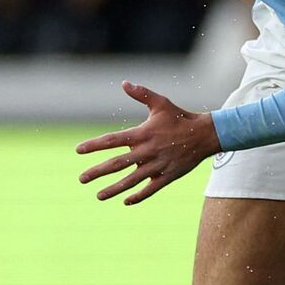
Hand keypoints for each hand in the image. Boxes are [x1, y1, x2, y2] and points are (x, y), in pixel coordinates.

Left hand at [75, 81, 220, 205]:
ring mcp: (157, 166)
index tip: (78, 150)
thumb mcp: (161, 103)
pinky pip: (150, 189)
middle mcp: (147, 151)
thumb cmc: (181, 117)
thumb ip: (141, 94)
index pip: (112, 140)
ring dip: (113, 189)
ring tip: (98, 195)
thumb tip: (124, 83)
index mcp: (143, 134)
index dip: (94, 145)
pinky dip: (138, 196)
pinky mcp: (168, 176)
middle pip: (117, 164)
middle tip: (81, 178)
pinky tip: (126, 201)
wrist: (205, 135)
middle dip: (97, 172)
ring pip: (131, 181)